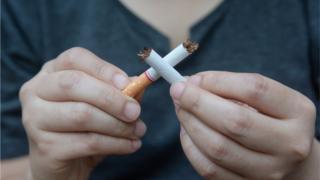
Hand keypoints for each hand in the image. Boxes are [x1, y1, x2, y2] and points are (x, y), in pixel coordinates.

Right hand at [19, 47, 146, 179]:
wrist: (64, 164)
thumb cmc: (83, 128)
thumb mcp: (102, 105)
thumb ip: (120, 92)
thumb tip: (138, 84)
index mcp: (51, 73)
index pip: (74, 58)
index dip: (104, 69)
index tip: (128, 83)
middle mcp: (36, 91)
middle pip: (74, 84)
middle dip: (111, 98)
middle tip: (136, 112)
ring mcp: (34, 119)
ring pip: (82, 115)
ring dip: (118, 125)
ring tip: (137, 131)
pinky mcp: (44, 147)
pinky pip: (87, 142)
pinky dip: (115, 144)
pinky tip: (130, 146)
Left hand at [170, 71, 315, 179]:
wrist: (288, 155)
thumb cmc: (270, 118)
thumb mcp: (263, 97)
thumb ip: (230, 86)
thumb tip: (190, 84)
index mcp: (297, 111)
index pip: (254, 89)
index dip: (217, 81)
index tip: (193, 79)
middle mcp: (289, 144)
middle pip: (234, 121)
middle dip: (197, 103)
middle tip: (178, 91)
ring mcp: (269, 171)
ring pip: (217, 147)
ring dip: (189, 124)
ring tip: (181, 109)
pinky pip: (209, 168)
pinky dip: (190, 146)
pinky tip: (187, 131)